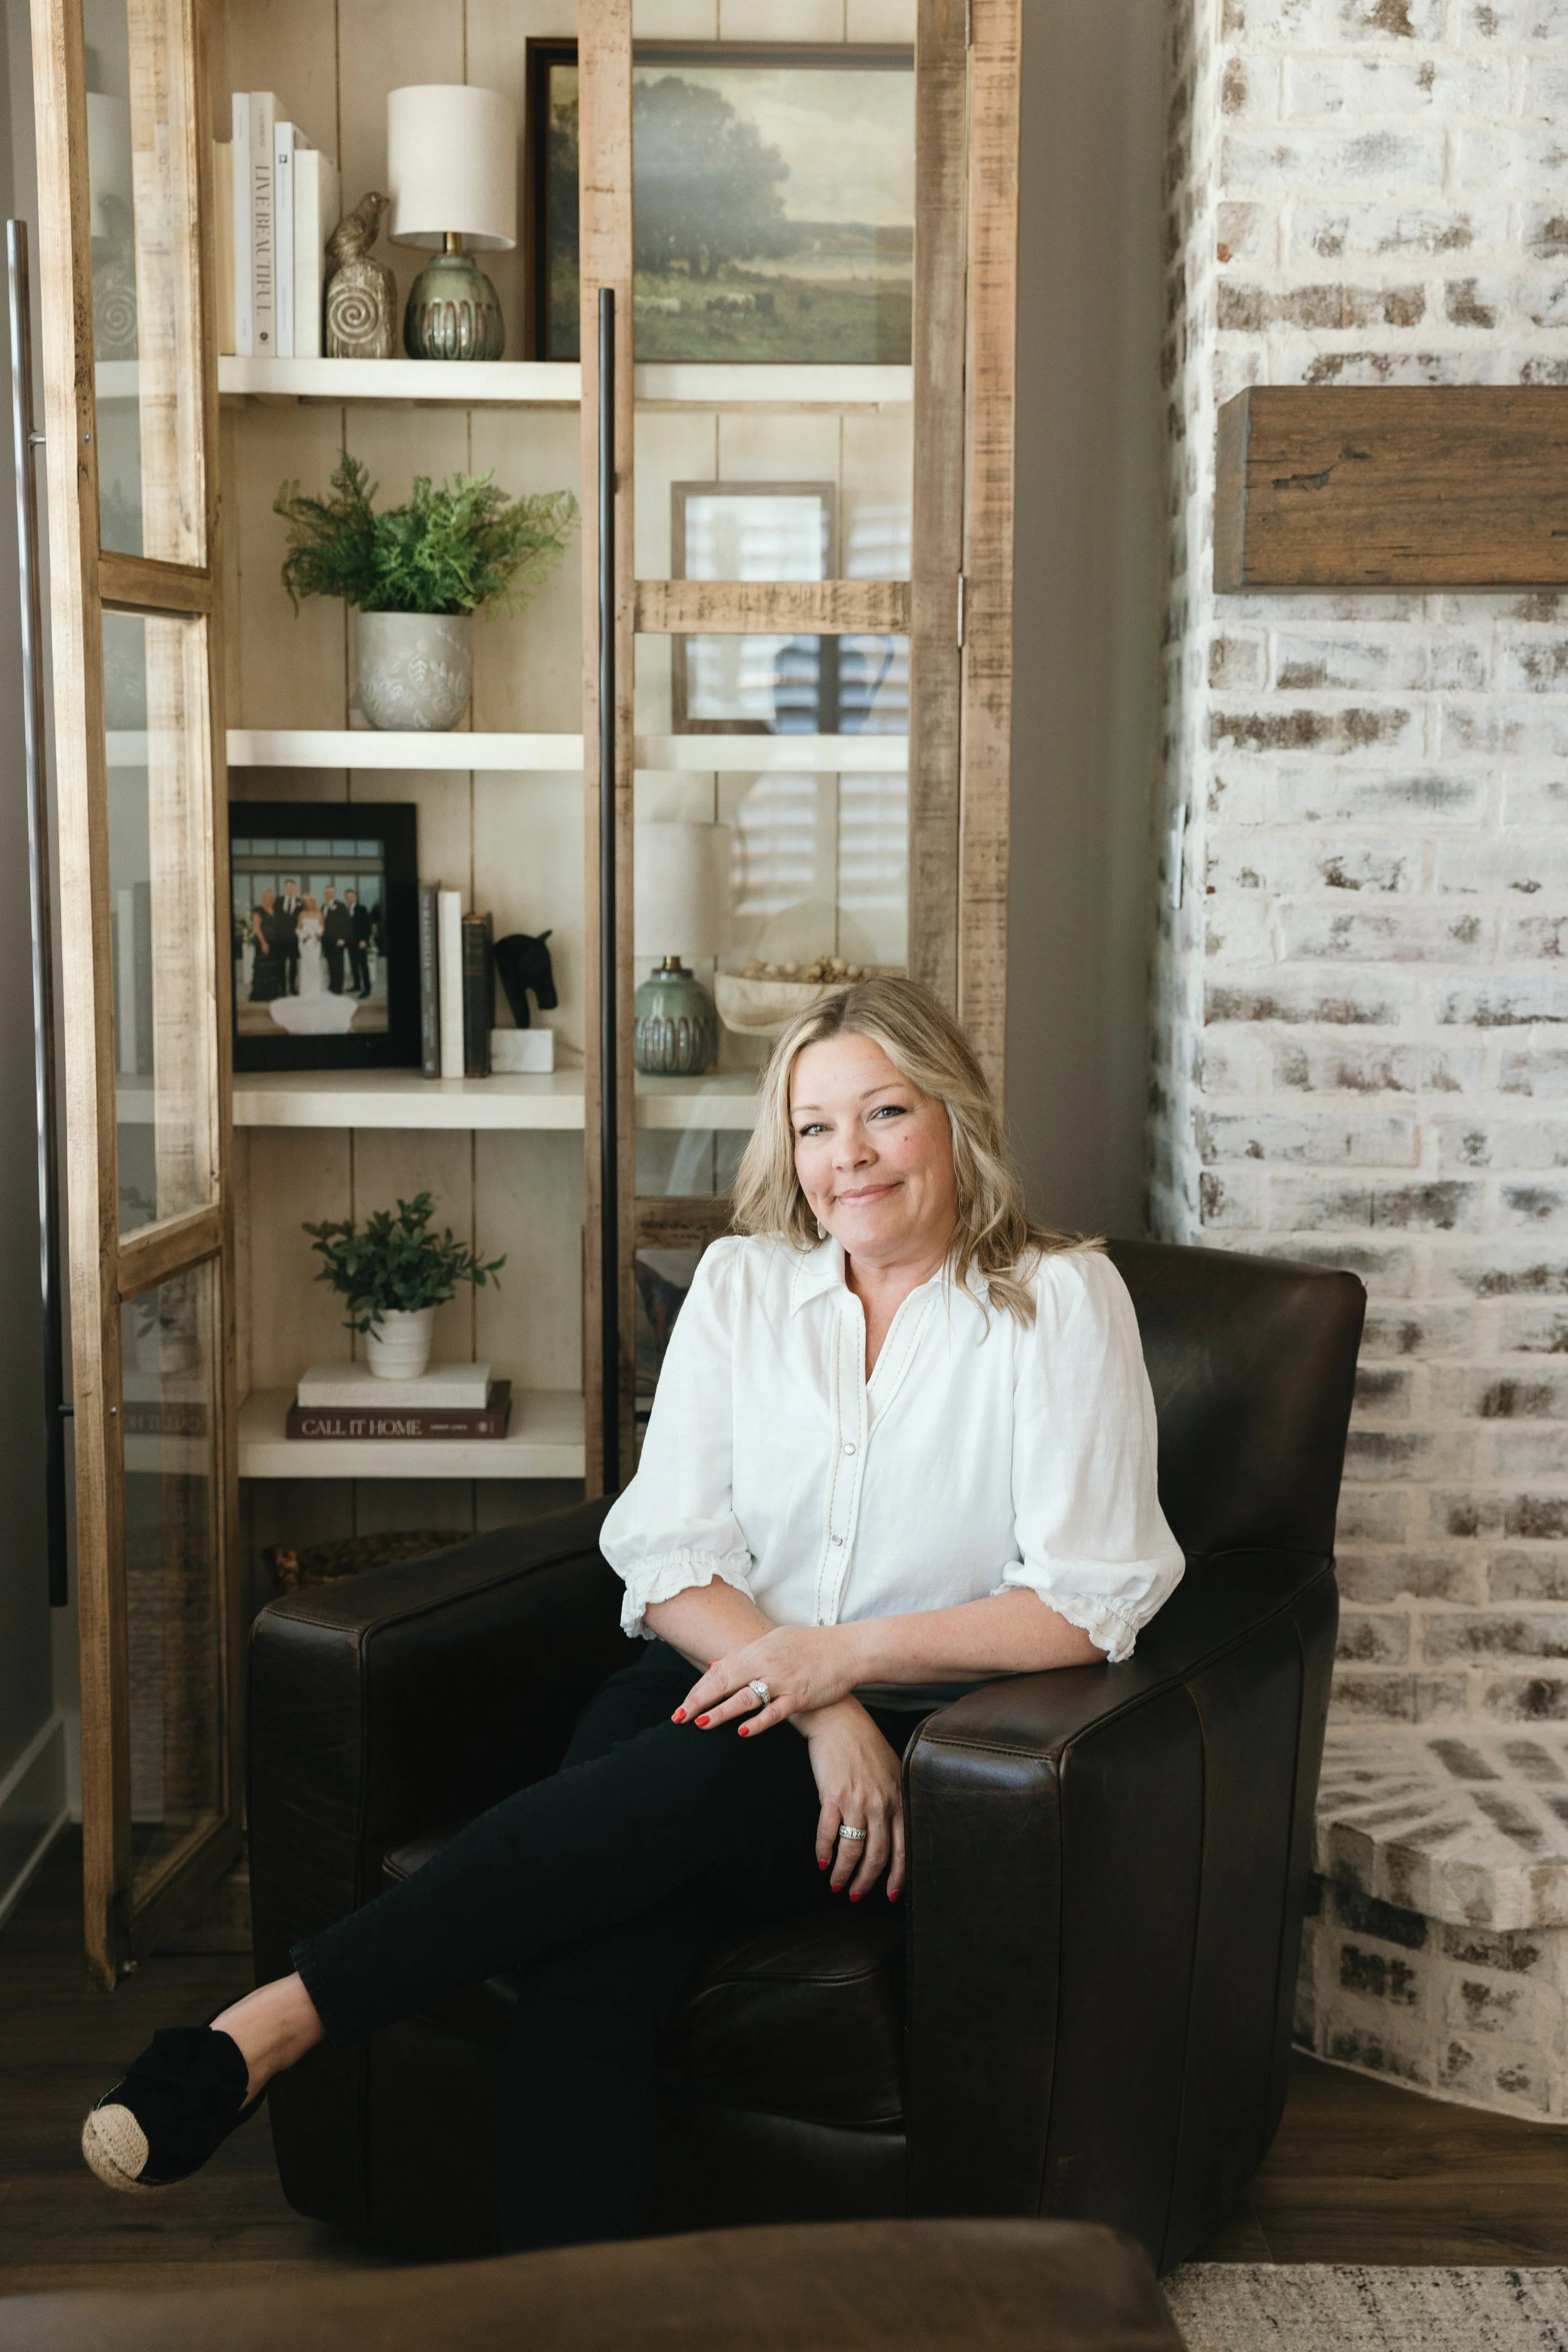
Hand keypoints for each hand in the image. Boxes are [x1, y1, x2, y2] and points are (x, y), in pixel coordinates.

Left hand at [673, 1622, 862, 1736]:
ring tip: (702, 1723)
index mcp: (758, 1649)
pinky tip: (742, 1732)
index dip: (698, 1689)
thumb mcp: (775, 1640)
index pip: (719, 1670)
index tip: (681, 1705)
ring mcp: (783, 1680)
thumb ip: (744, 1654)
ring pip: (745, 1697)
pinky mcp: (800, 1696)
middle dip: (699, 1700)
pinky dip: (757, 1722)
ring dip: (721, 1711)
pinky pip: (774, 1712)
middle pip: (725, 1682)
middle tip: (679, 1717)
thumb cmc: (811, 1645)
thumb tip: (715, 1664)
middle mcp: (766, 1663)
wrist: (848, 1649)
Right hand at [802, 1698, 904, 1900]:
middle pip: (876, 1855)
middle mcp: (881, 1803)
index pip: (903, 1848)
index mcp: (898, 1799)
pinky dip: (823, 1850)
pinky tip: (821, 1859)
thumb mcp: (890, 1771)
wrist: (839, 1720)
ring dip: (842, 1872)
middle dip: (866, 1881)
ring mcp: (857, 1801)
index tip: (889, 1895)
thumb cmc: (864, 1744)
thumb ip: (895, 1799)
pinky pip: (828, 1832)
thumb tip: (895, 1830)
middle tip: (855, 1894)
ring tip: (835, 1883)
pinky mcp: (832, 1795)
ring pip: (852, 1849)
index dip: (896, 1876)